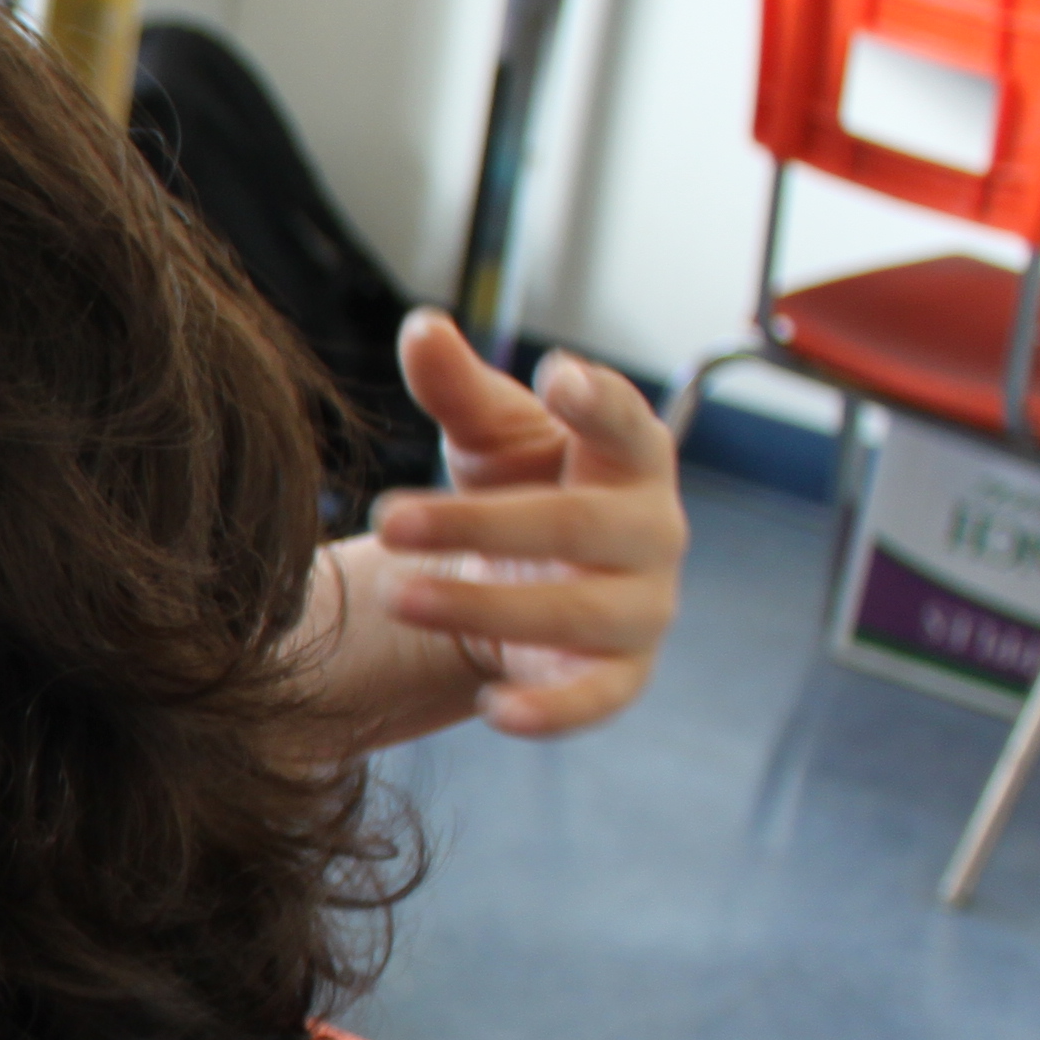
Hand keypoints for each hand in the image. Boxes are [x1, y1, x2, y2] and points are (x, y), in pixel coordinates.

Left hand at [365, 311, 686, 738]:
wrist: (526, 579)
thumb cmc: (519, 484)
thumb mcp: (486, 435)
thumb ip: (457, 387)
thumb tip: (421, 327)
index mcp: (629, 457)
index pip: (627, 424)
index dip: (599, 402)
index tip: (556, 376)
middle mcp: (649, 531)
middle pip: (572, 526)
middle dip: (476, 526)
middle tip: (389, 521)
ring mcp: (641, 608)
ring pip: (572, 613)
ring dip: (481, 607)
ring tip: (398, 596)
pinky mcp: (620, 676)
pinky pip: (596, 699)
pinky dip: (552, 711)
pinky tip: (497, 709)